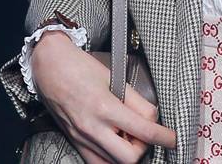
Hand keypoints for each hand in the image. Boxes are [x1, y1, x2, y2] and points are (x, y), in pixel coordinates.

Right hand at [32, 32, 178, 162]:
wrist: (49, 67)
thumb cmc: (80, 68)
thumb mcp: (114, 78)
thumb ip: (136, 101)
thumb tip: (153, 118)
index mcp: (105, 107)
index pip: (144, 131)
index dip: (164, 137)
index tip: (172, 138)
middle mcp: (92, 127)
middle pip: (129, 158)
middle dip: (144, 148)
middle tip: (145, 134)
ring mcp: (82, 138)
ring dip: (127, 153)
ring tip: (128, 136)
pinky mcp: (75, 142)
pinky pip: (96, 163)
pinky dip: (111, 159)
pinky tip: (115, 144)